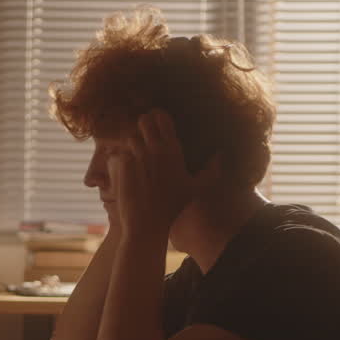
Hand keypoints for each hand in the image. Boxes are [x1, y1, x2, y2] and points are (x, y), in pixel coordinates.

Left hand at [107, 109, 201, 238]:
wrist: (147, 223)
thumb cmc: (173, 207)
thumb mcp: (197, 188)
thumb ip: (212, 171)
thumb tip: (221, 156)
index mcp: (172, 150)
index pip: (162, 116)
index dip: (158, 117)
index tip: (158, 124)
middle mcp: (154, 149)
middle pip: (143, 120)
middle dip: (143, 126)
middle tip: (145, 138)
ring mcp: (136, 156)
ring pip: (130, 138)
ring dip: (132, 146)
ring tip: (137, 160)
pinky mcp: (122, 164)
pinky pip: (118, 154)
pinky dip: (121, 161)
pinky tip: (126, 173)